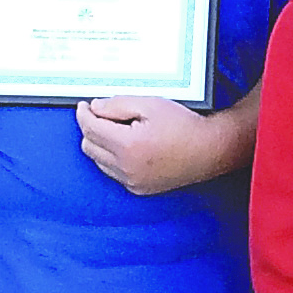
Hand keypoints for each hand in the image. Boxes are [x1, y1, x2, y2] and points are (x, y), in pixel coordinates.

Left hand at [76, 96, 236, 195]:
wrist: (210, 150)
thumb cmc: (185, 126)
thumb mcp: (150, 104)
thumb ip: (117, 105)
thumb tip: (95, 108)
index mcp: (127, 145)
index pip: (90, 128)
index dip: (83, 114)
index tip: (84, 106)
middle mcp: (126, 168)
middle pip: (89, 146)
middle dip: (90, 128)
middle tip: (101, 115)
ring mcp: (132, 181)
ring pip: (98, 161)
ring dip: (100, 144)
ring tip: (119, 130)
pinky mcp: (139, 189)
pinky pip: (113, 173)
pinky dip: (113, 159)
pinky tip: (127, 146)